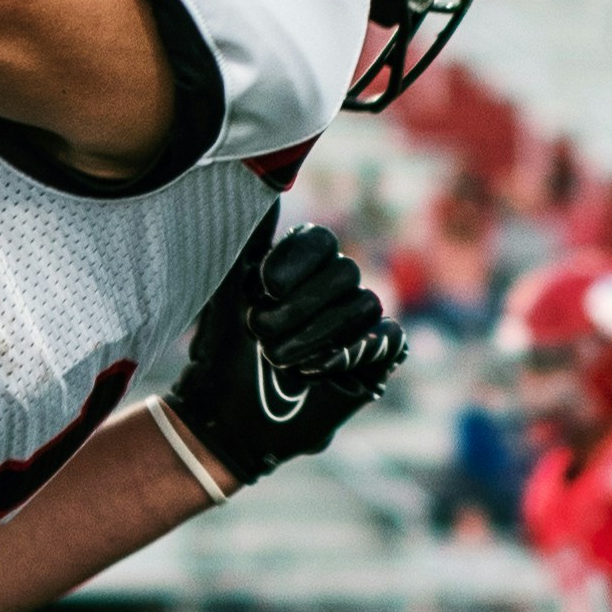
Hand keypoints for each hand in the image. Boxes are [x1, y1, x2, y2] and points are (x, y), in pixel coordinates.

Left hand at [158, 218, 404, 492]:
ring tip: (284, 362)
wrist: (227, 419)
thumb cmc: (221, 358)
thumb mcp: (225, 295)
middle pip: (344, 273)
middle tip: (264, 340)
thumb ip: (246, 244)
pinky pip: (389, 338)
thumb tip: (263, 192)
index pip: (320, 241)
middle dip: (299, 310)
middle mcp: (331, 292)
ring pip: (366, 304)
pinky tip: (322, 368)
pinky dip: (356, 350)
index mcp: (299, 270)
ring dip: (319, 335)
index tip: (264, 289)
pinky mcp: (374, 361)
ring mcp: (356, 326)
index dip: (297, 261)